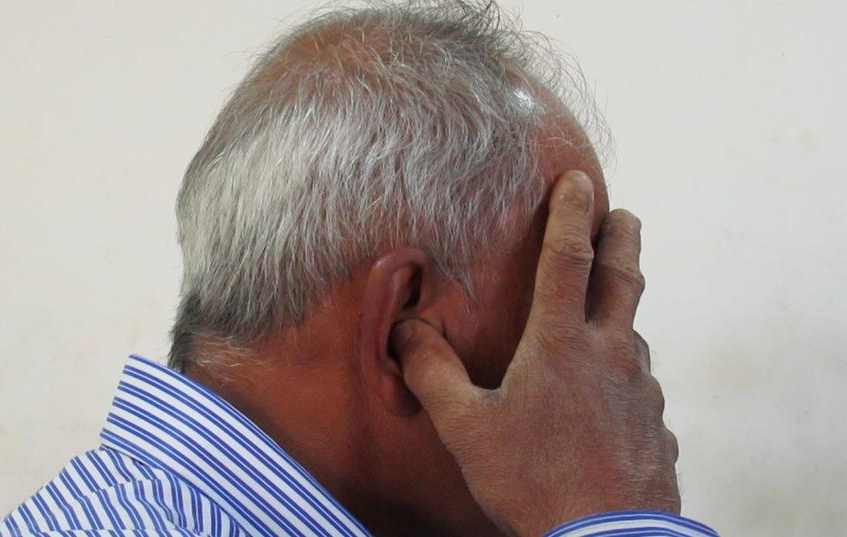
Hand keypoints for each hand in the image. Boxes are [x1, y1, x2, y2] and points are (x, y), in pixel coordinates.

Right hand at [391, 170, 679, 536]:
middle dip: (623, 239)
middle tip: (625, 215)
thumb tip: (406, 331)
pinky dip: (626, 376)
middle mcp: (611, 355)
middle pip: (623, 279)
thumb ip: (432, 373)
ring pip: (632, 336)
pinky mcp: (656, 427)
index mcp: (562, 344)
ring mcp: (641, 391)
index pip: (569, 259)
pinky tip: (612, 399)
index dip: (571, 213)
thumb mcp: (466, 428)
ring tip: (606, 313)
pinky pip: (640, 390)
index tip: (579, 179)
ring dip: (620, 313)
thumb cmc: (533, 481)